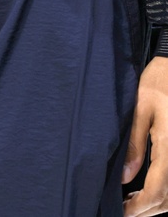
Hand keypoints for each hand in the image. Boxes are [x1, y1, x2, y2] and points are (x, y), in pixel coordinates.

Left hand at [123, 56, 167, 215]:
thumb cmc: (158, 82)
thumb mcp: (140, 108)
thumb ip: (134, 143)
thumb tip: (125, 177)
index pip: (158, 191)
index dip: (139, 207)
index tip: (121, 210)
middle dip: (146, 210)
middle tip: (122, 209)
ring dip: (156, 204)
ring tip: (132, 202)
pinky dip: (164, 194)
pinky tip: (147, 190)